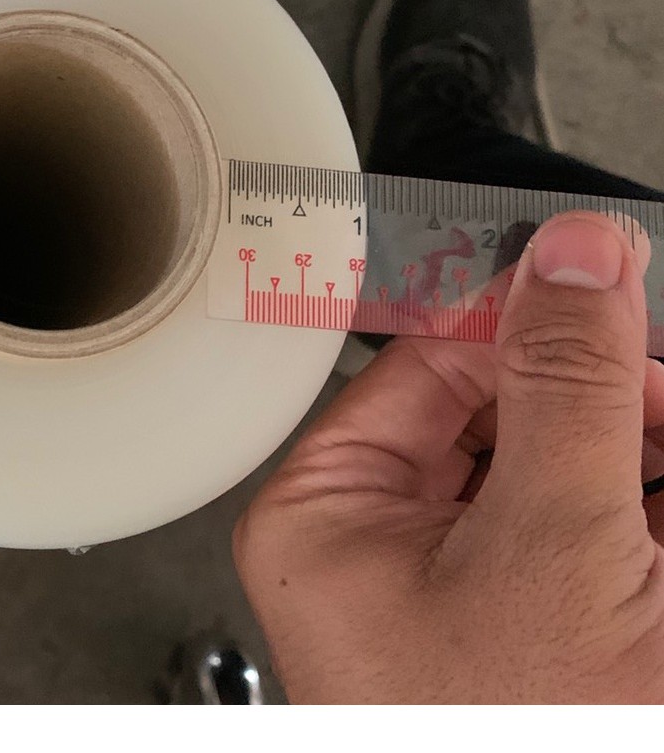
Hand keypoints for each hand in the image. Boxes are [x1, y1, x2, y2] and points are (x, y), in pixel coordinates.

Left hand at [234, 212, 663, 702]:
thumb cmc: (523, 735)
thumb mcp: (553, 540)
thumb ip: (565, 386)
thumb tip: (572, 255)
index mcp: (329, 509)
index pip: (426, 359)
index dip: (522, 313)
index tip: (598, 274)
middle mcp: (375, 541)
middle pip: (495, 409)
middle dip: (597, 393)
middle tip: (659, 379)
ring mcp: (448, 585)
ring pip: (549, 467)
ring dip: (627, 449)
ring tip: (659, 434)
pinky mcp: (514, 623)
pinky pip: (575, 531)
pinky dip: (630, 510)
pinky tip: (648, 523)